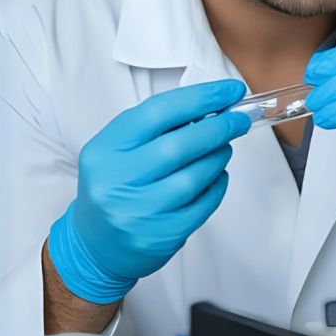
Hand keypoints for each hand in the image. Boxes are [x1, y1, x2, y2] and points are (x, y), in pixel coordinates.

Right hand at [48, 80, 249, 303]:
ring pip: (195, 176)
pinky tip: (216, 176)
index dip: (200, 97)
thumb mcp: (121, 148)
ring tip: (223, 148)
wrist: (96, 245)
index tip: (230, 90)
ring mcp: (140, 211)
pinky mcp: (162, 235)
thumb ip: (160, 126)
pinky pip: (203, 204)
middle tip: (239, 119)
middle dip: (219, 128)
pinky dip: (217, 184)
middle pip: (180, 145)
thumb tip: (213, 106)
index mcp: (106, 149)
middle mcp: (119, 180)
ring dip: (219, 156)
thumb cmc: (117, 185)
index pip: (158, 112)